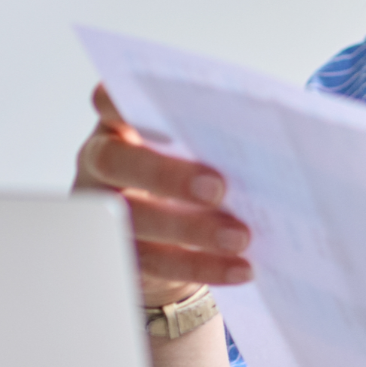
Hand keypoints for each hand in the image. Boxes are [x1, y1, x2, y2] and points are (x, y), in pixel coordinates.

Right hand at [73, 84, 252, 307]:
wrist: (164, 242)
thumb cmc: (183, 178)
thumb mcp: (189, 151)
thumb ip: (206, 139)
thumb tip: (264, 141)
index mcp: (117, 127)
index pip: (109, 103)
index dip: (122, 101)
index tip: (158, 99)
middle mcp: (101, 165)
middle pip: (117, 163)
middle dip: (167, 175)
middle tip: (217, 187)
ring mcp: (106, 213)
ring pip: (138, 220)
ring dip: (193, 229)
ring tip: (240, 237)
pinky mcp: (123, 257)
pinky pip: (160, 264)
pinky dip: (204, 266)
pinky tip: (240, 267)